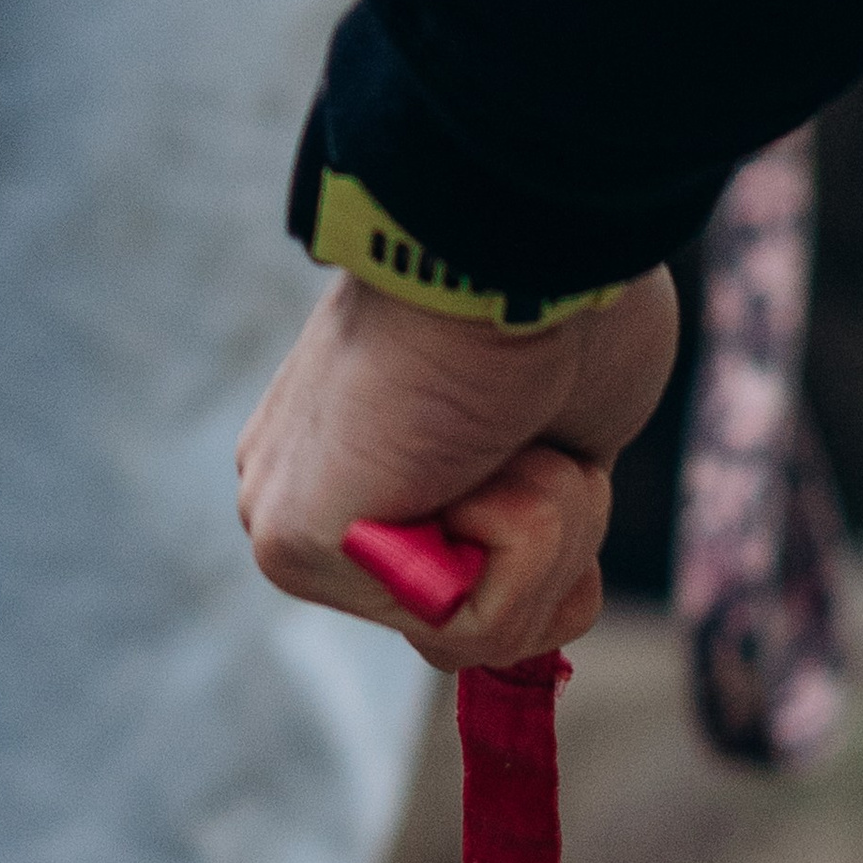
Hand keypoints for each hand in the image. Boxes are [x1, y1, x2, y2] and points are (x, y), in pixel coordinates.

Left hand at [238, 268, 679, 668]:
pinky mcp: (294, 543)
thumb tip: (554, 595)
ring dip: (548, 531)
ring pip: (479, 632)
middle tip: (531, 427)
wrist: (533, 230)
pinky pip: (467, 625)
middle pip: (475, 629)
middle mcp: (312, 508)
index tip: (537, 439)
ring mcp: (291, 530)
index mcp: (362, 480)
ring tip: (513, 429)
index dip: (546, 548)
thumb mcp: (565, 447)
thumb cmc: (570, 302)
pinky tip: (482, 446)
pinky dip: (524, 541)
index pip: (469, 603)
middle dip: (552, 543)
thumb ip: (531, 524)